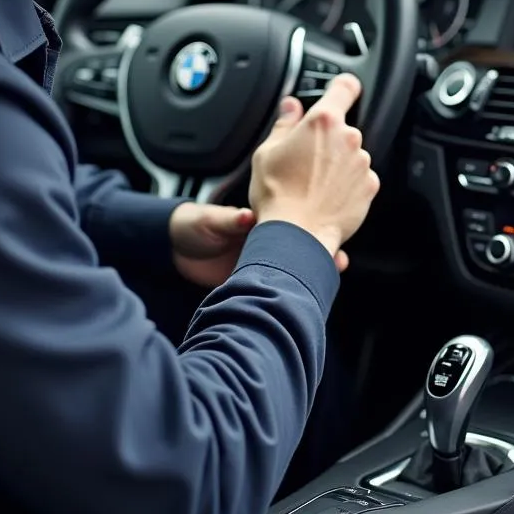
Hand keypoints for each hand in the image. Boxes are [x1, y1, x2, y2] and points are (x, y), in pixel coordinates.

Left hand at [169, 202, 349, 287]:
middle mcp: (263, 243)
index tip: (327, 232)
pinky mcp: (247, 282)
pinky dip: (287, 292)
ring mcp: (258, 263)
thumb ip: (229, 220)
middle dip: (319, 252)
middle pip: (297, 247)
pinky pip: (272, 288)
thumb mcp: (210, 220)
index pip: (289, 224)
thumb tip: (247, 216)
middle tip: (339, 257)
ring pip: (290, 269)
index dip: (308, 229)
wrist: (173, 249)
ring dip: (309, 273)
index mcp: (257, 223)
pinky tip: (303, 297)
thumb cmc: (193, 225)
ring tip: (332, 273)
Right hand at [249, 73, 379, 259]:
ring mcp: (362, 163)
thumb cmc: (277, 194)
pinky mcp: (369, 187)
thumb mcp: (267, 152)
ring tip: (312, 183)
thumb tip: (291, 106)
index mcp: (323, 121)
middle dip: (328, 139)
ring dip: (338, 163)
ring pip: (351, 154)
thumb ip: (285, 123)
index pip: (345, 86)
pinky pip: (359, 178)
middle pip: (343, 128)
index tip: (339, 90)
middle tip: (305, 158)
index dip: (342, 86)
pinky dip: (346, 184)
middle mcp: (348, 138)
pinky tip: (325, 196)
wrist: (296, 236)